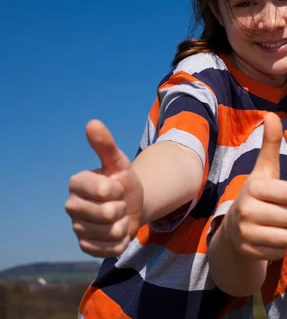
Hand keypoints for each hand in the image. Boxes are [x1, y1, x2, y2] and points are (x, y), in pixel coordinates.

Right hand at [65, 120, 143, 256]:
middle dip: (123, 208)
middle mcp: (71, 206)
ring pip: (110, 232)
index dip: (118, 190)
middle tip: (120, 203)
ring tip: (119, 217)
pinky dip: (120, 242)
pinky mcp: (85, 246)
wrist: (131, 205)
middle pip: (108, 214)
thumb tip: (92, 123)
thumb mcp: (119, 162)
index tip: (118, 186)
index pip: (104, 190)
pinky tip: (117, 232)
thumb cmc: (123, 181)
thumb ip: (105, 145)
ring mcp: (77, 227)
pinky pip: (109, 249)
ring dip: (123, 225)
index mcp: (76, 183)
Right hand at [222, 113, 286, 260]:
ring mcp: (246, 233)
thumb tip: (271, 114)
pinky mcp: (249, 252)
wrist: (233, 230)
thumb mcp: (265, 169)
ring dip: (286, 233)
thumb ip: (271, 143)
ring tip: (272, 226)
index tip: (282, 195)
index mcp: (254, 187)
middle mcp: (246, 209)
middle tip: (277, 212)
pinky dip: (278, 249)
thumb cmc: (258, 195)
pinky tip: (266, 240)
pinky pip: (280, 253)